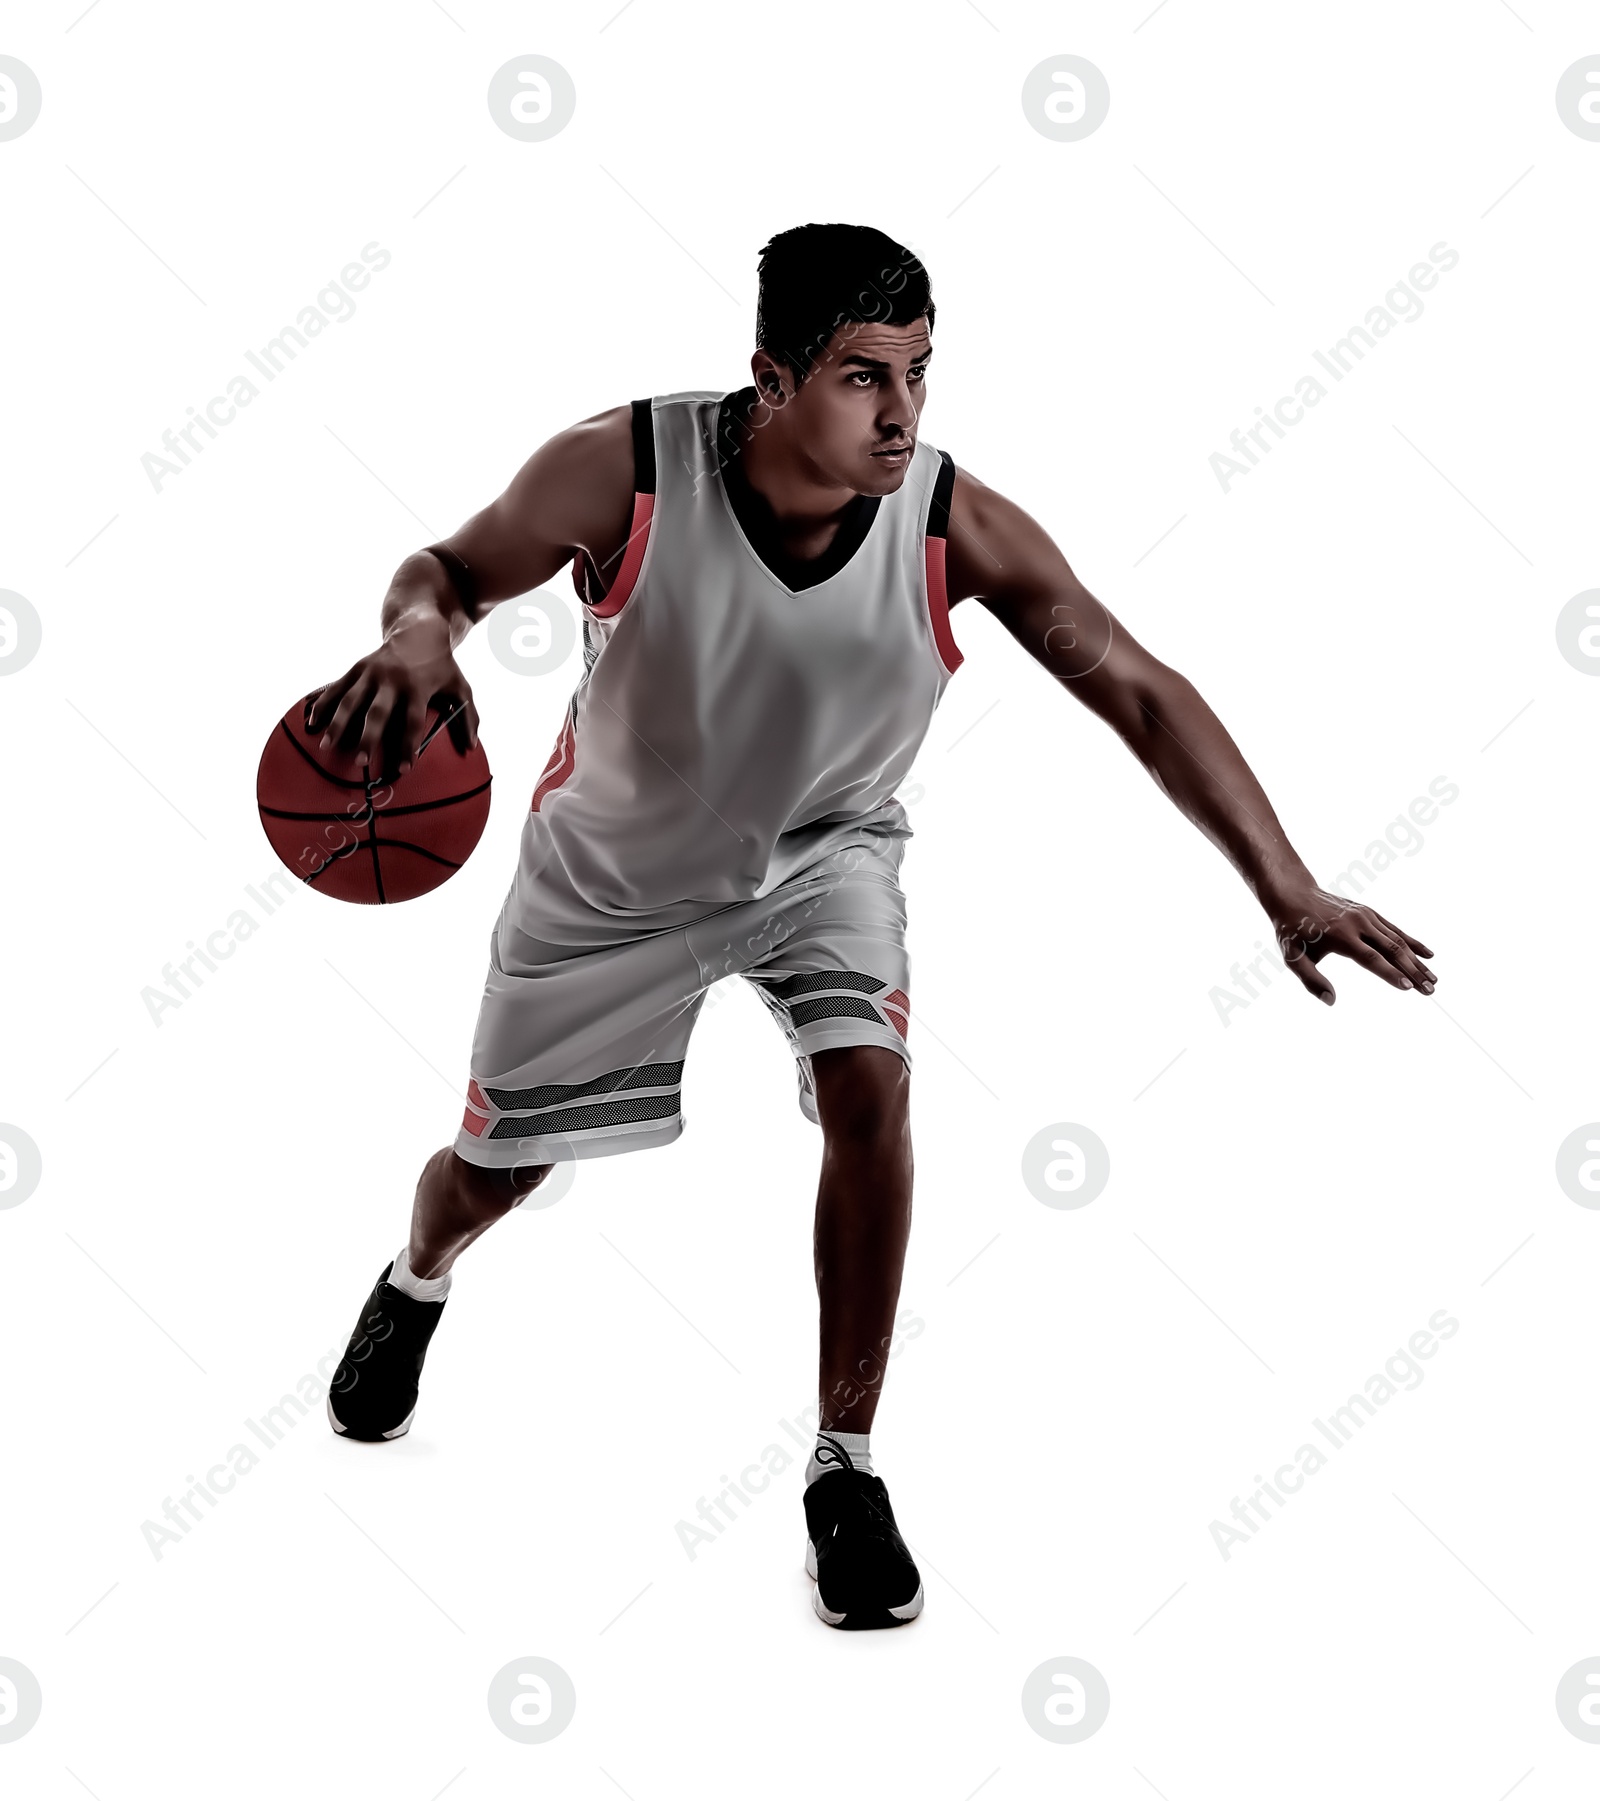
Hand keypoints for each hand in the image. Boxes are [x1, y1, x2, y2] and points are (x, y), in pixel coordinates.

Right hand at [305, 613, 478, 778]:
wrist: (418, 628)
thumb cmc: (442, 666)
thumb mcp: (460, 687)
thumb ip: (468, 717)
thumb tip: (471, 749)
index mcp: (417, 687)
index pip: (412, 721)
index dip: (407, 745)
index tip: (403, 770)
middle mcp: (392, 679)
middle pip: (378, 712)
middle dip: (369, 738)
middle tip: (361, 763)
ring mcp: (371, 672)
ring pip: (351, 700)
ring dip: (338, 724)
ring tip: (327, 747)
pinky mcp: (356, 667)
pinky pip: (336, 688)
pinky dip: (323, 704)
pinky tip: (312, 723)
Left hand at [1265, 883, 1435, 1005]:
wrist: (1294, 895)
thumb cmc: (1292, 931)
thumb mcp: (1293, 958)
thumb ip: (1311, 980)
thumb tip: (1331, 1001)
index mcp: (1340, 936)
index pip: (1371, 958)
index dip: (1390, 973)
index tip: (1409, 988)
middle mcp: (1358, 924)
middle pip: (1392, 950)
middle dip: (1413, 972)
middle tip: (1430, 992)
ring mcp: (1366, 916)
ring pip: (1398, 940)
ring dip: (1417, 961)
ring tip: (1433, 981)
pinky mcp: (1370, 913)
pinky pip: (1395, 929)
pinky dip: (1413, 942)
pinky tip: (1429, 955)